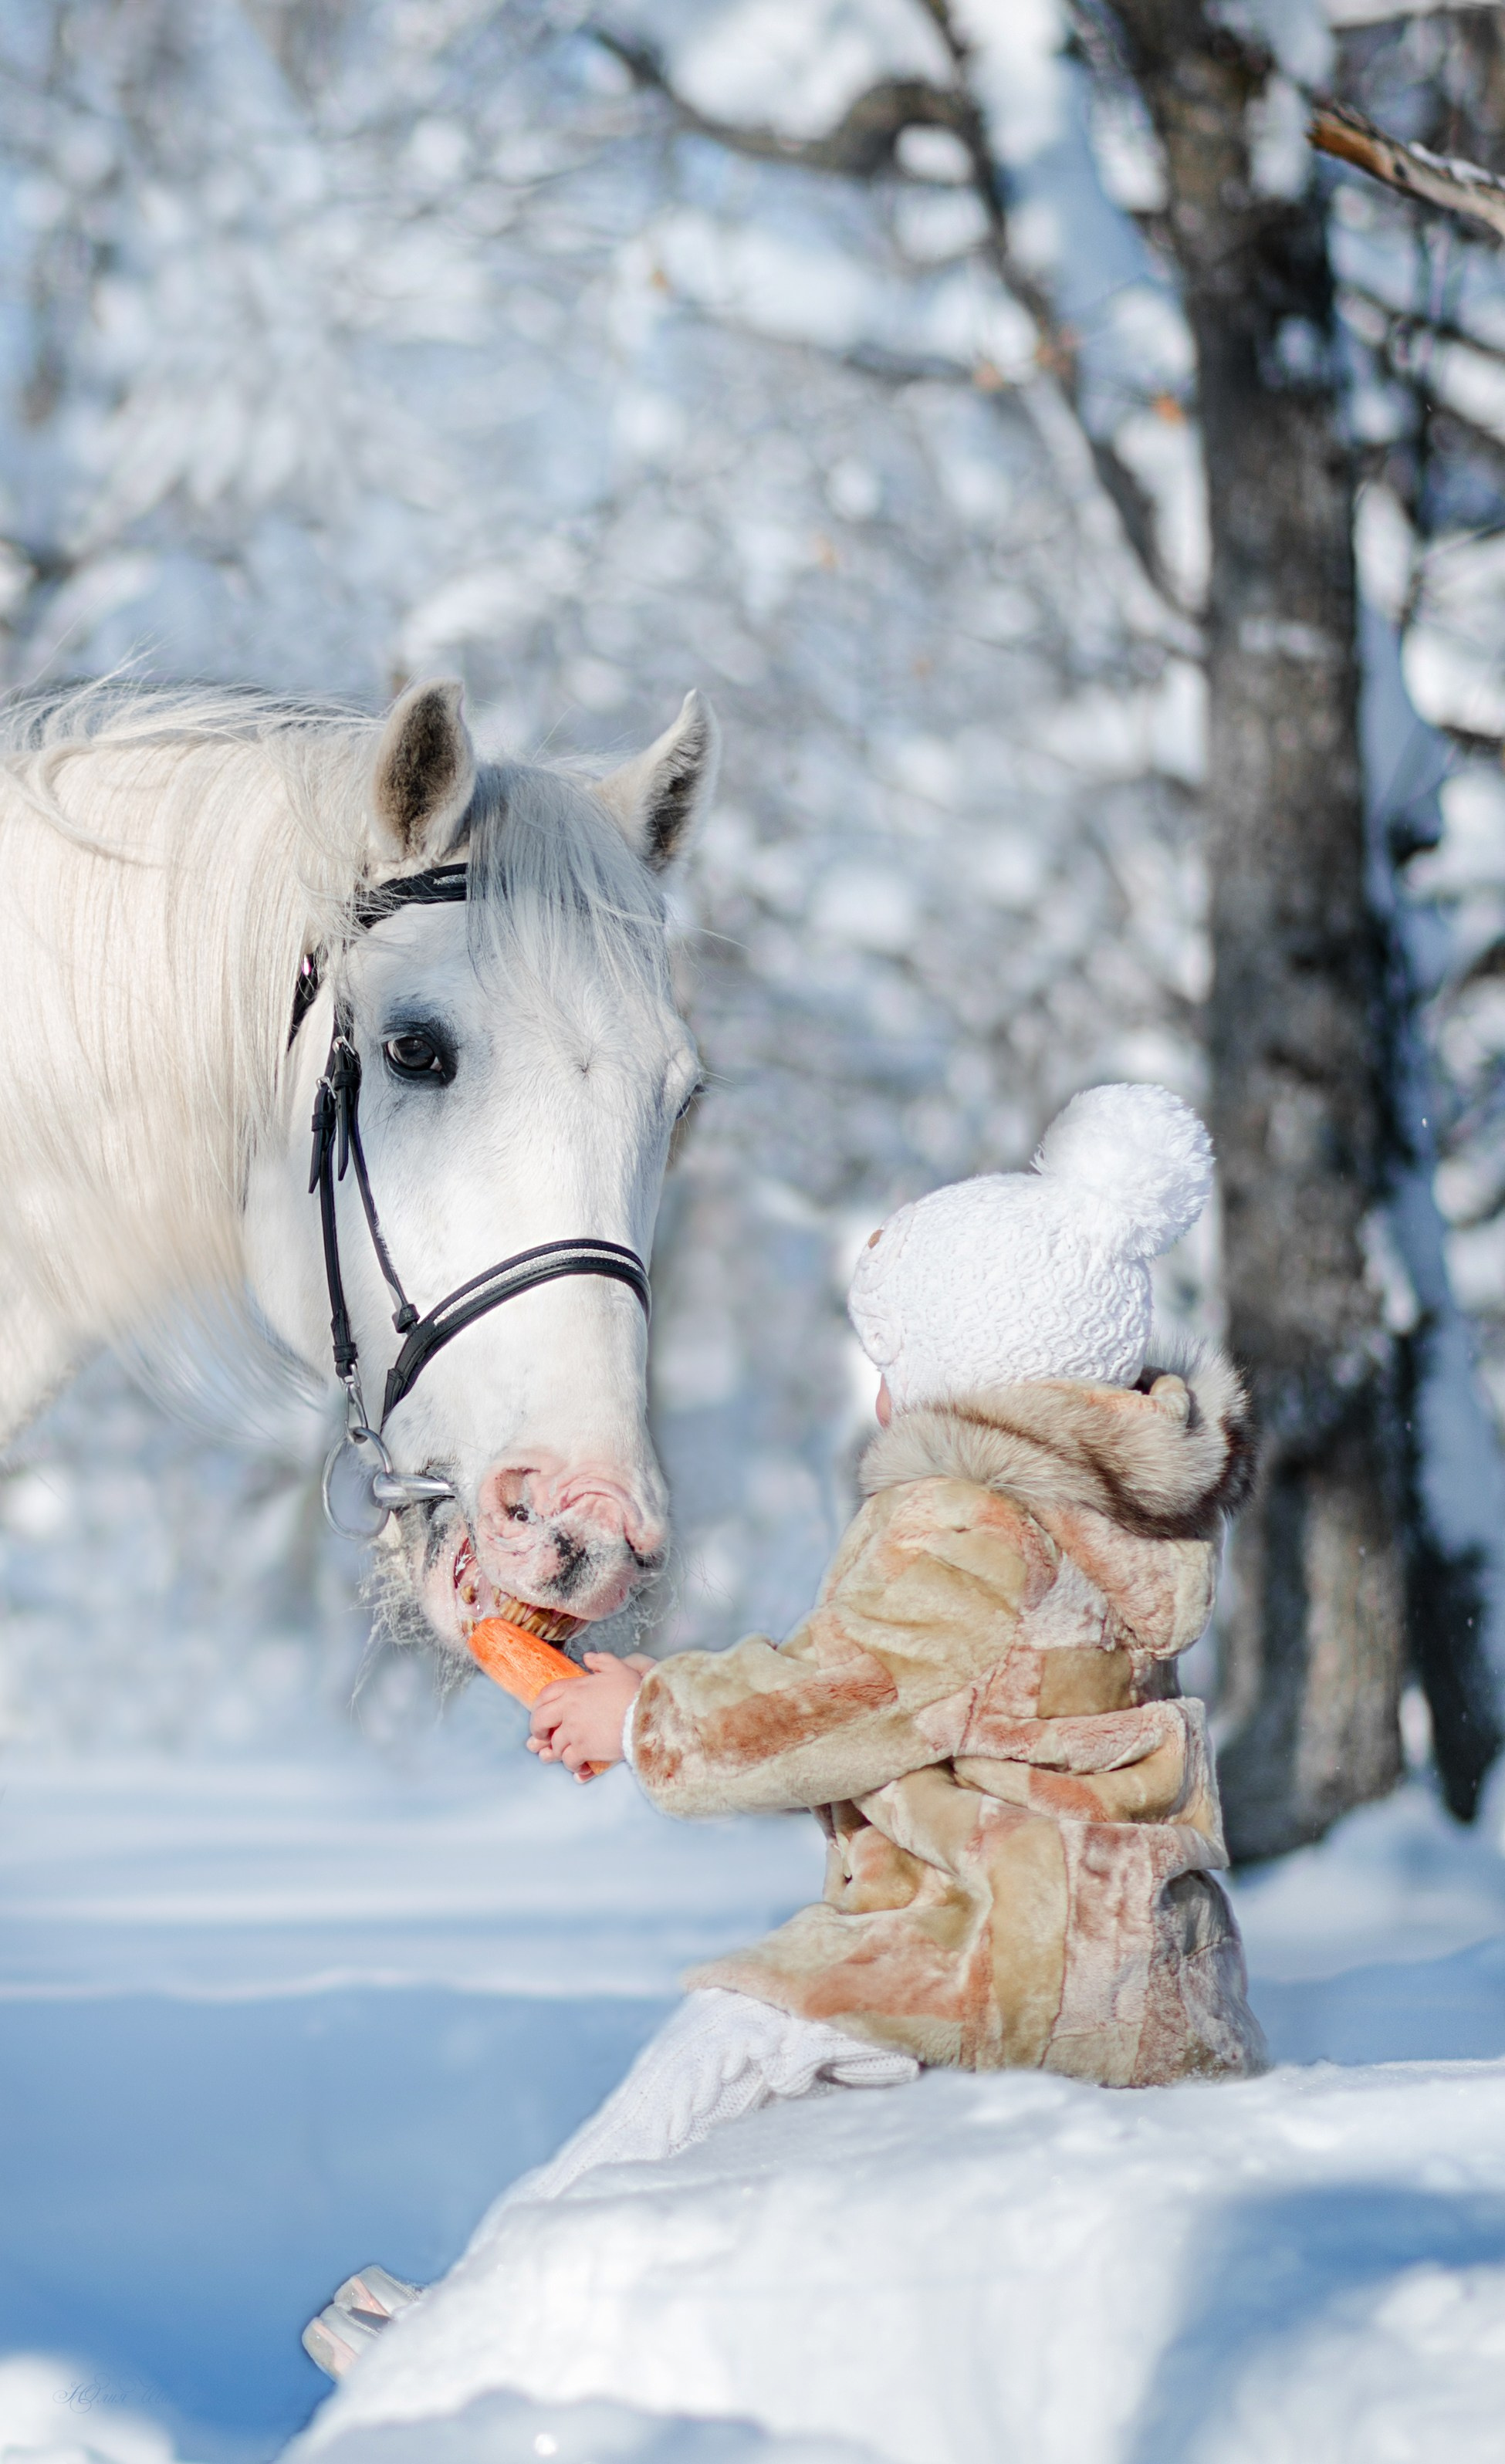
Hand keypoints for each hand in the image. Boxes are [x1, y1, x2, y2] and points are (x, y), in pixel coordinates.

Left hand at [527, 1653, 653, 1781]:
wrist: (646, 1716)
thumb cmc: (634, 1692)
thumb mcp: (619, 1668)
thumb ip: (601, 1660)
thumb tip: (588, 1657)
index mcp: (574, 1688)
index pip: (545, 1695)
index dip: (539, 1706)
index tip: (542, 1714)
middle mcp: (568, 1709)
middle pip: (539, 1721)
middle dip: (538, 1731)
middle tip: (542, 1738)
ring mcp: (574, 1730)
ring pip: (555, 1745)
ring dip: (559, 1752)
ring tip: (566, 1755)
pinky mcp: (583, 1748)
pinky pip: (569, 1761)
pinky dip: (572, 1766)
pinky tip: (579, 1767)